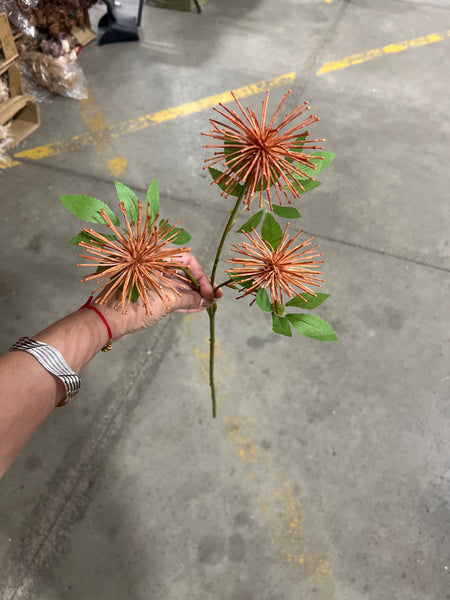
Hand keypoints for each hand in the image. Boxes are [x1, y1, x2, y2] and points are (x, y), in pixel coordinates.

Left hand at [94, 252, 222, 340]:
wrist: (105, 322)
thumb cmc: (132, 305)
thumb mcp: (167, 302)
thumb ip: (190, 299)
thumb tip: (207, 300)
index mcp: (156, 257)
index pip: (188, 261)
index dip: (201, 277)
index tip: (210, 293)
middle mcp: (153, 266)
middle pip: (183, 273)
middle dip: (199, 287)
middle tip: (213, 299)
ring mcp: (150, 280)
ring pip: (177, 285)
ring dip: (193, 295)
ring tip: (206, 305)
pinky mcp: (147, 293)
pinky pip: (169, 294)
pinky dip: (181, 301)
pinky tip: (195, 308)